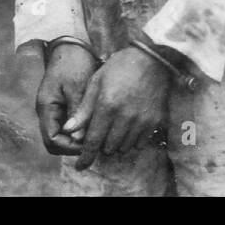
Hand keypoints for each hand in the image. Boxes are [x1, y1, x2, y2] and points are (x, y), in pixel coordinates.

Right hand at [34, 43, 96, 155]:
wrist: (71, 43)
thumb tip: (77, 136)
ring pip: (61, 133)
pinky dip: (77, 127)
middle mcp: (47, 111)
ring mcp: (53, 107)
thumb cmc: (73, 62)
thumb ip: (76, 111)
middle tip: (93, 142)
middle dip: (72, 145)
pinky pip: (66, 123)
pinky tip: (93, 124)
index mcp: (46, 107)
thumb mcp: (76, 86)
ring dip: (75, 137)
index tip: (88, 144)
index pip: (52, 140)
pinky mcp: (61, 103)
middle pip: (55, 141)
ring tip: (95, 134)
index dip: (70, 146)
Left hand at [63, 46, 170, 170]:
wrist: (154, 58)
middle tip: (101, 132)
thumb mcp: (97, 82)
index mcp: (107, 106)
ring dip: (116, 143)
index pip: (93, 141)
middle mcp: (125, 117)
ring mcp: (142, 120)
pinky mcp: (155, 121)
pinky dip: (132, 140)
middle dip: (101, 144)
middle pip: (108, 147)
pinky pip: (140, 143)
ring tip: (115, 128)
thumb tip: (69, 131)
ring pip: (124, 147)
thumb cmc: (121, 66)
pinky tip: (130, 127)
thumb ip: (84, 109)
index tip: (79, 166)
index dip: (85, 157)